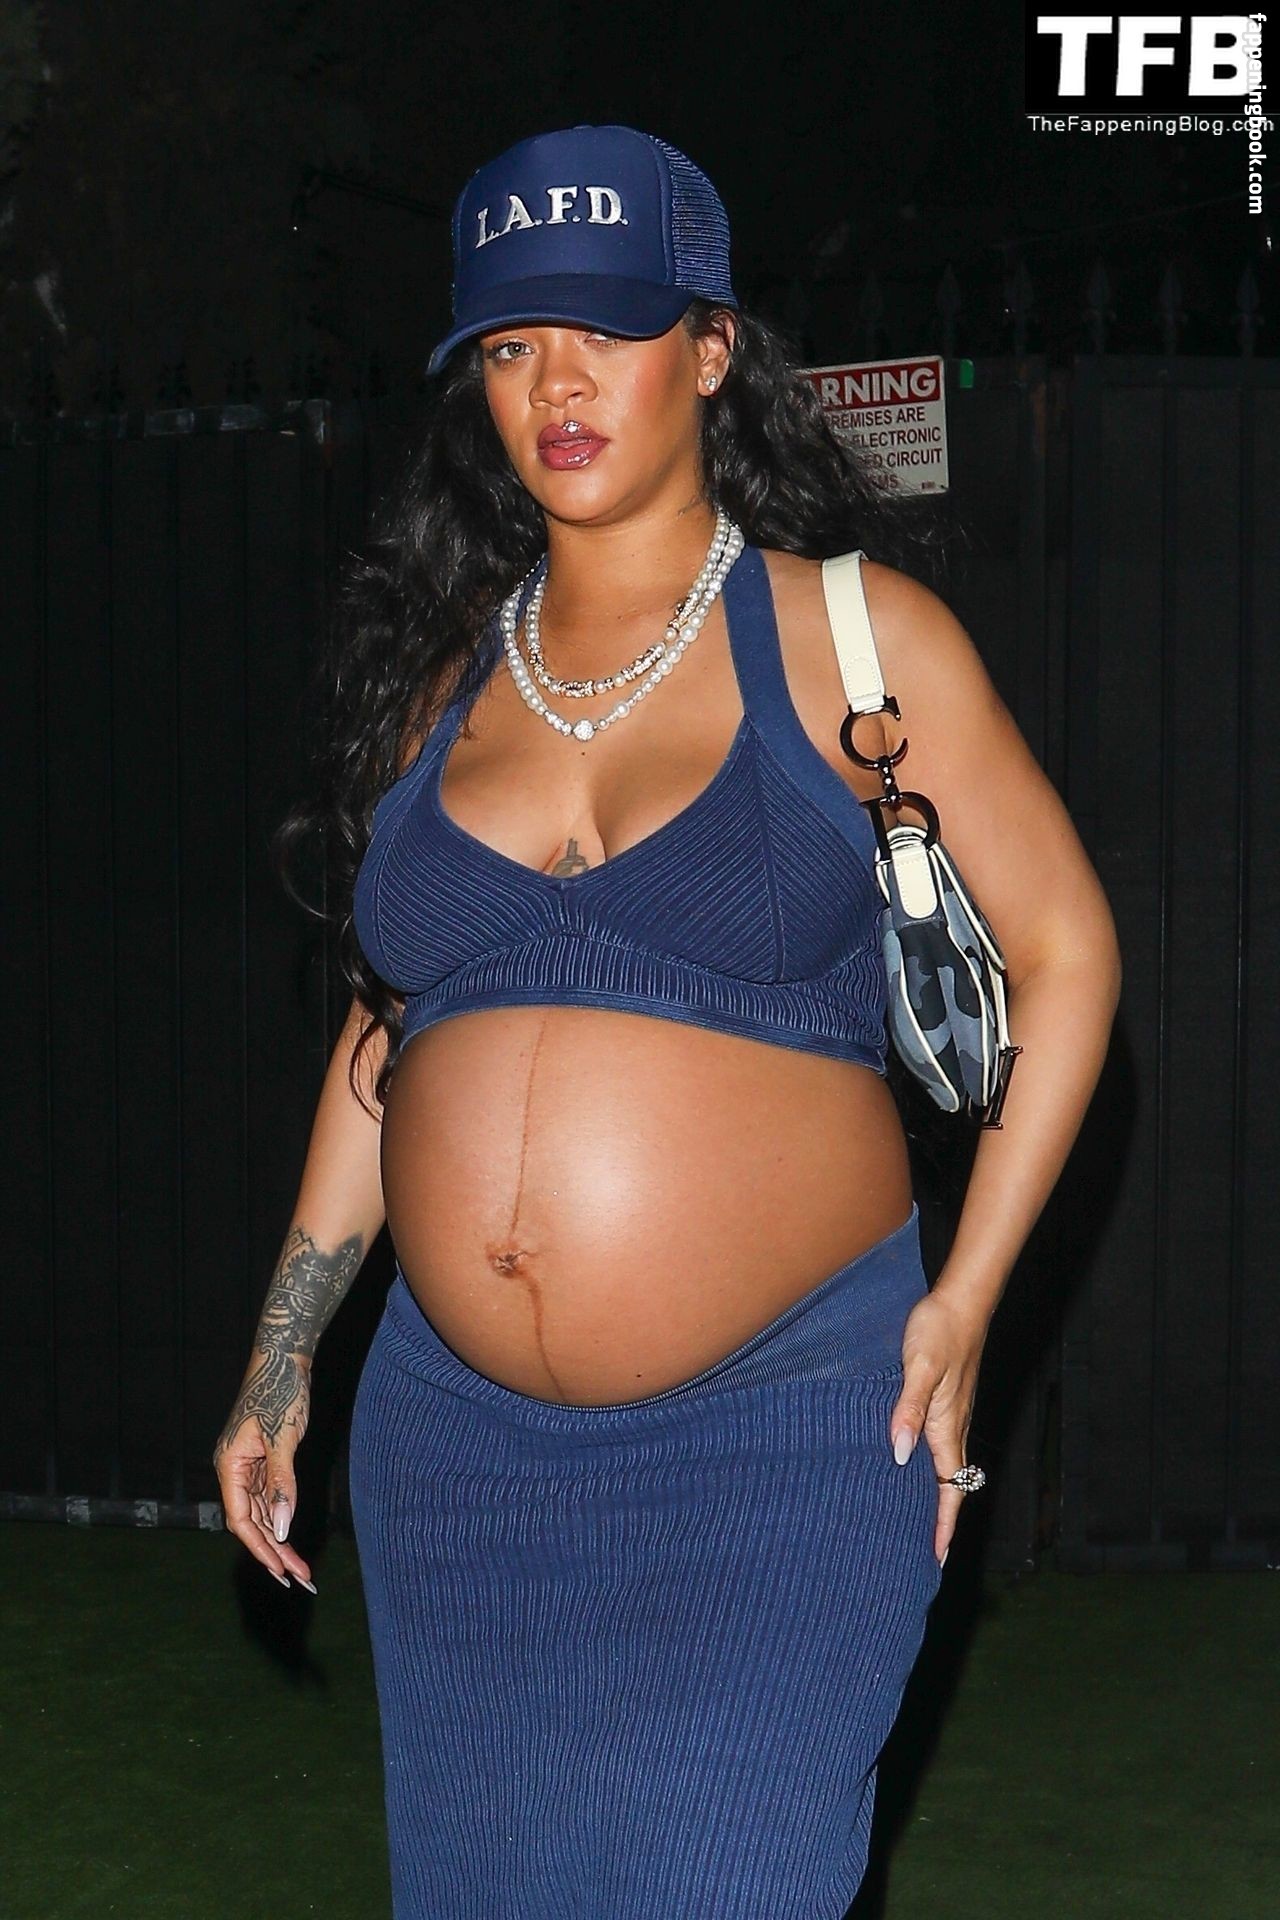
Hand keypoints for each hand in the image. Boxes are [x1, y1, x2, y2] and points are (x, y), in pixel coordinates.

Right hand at [212, 1349, 316, 1592]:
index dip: (259, 1548)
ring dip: (278, 1538)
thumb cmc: (280, 1393)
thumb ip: (281, 1485)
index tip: (281, 1571)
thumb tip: (280, 1527)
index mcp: (229, 1466)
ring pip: (260, 1512)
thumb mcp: (283, 1440)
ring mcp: (249, 1464)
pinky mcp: (264, 1457)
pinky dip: (281, 1515)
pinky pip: (269, 1496)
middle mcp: (234, 1469)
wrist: (284, 1358)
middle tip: (299, 1577)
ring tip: (299, 1566)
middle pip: (250, 1521)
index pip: (240, 1519)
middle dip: (273, 1550)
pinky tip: (291, 1535)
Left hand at [888, 1288, 989, 1566]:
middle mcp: (952, 1426)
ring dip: (933, 1497)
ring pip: (943, 1467)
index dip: (943, 1525)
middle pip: (949, 1486)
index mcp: (947, 1426)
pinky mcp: (944, 1400)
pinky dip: (927, 1468)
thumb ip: (908, 1410)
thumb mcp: (919, 1369)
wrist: (960, 1301)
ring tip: (912, 1521)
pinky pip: (937, 1446)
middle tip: (922, 1554)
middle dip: (939, 1521)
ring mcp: (950, 1414)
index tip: (936, 1559)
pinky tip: (908, 1465)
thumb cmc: (939, 1331)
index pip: (950, 1489)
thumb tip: (899, 1456)